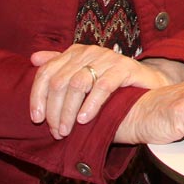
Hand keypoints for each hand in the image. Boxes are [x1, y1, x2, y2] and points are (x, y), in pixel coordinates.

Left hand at [29, 46, 181, 139]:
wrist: (149, 83)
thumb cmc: (112, 82)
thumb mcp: (84, 74)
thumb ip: (60, 66)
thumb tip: (34, 58)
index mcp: (75, 52)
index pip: (46, 72)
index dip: (37, 96)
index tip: (36, 118)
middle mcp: (89, 51)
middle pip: (60, 82)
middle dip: (54, 110)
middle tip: (56, 131)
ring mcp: (107, 58)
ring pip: (77, 84)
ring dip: (68, 111)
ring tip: (67, 130)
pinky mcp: (125, 67)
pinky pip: (102, 86)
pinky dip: (91, 105)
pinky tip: (85, 120)